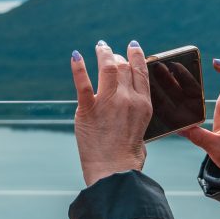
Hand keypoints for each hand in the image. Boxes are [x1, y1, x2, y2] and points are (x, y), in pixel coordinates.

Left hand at [71, 40, 151, 186]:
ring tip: (100, 47)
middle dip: (116, 56)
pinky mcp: (88, 110)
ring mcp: (109, 102)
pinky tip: (76, 56)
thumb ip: (137, 115)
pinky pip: (83, 83)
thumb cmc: (129, 157)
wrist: (115, 171)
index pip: (142, 71)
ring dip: (103, 53)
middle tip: (109, 52)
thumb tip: (130, 109)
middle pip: (124, 67)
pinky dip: (78, 67)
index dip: (137, 56)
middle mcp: (129, 99)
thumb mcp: (142, 131)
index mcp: (144, 105)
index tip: (133, 46)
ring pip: (107, 67)